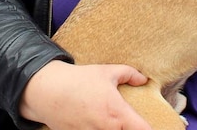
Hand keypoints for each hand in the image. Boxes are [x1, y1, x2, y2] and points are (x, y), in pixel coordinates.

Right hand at [20, 60, 150, 129]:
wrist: (47, 91)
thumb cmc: (78, 80)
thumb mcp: (106, 71)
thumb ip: (128, 74)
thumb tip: (143, 79)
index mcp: (117, 113)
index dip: (148, 129)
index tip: (146, 124)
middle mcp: (106, 129)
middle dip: (127, 127)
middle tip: (124, 121)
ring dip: (111, 129)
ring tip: (104, 120)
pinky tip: (92, 123)